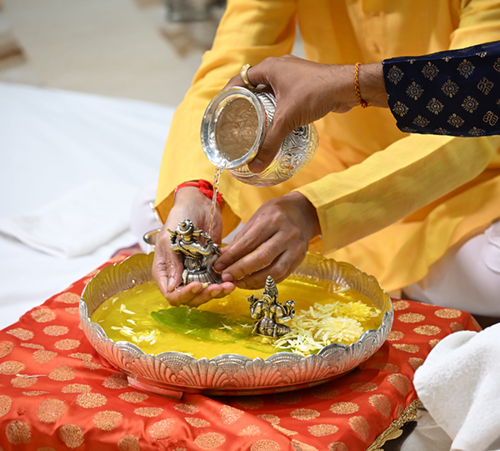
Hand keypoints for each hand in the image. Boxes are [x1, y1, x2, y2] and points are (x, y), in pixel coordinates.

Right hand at [151, 186, 234, 306]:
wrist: (199, 204)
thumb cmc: (180, 217)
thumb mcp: (170, 238)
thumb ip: (171, 262)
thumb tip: (173, 287)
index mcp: (164, 270)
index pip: (171, 294)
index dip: (184, 294)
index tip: (197, 284)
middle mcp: (179, 274)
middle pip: (189, 298)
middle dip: (204, 295)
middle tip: (217, 287)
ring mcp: (195, 272)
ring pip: (204, 294)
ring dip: (216, 293)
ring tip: (229, 286)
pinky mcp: (210, 267)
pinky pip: (215, 283)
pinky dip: (223, 285)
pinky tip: (231, 281)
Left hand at [213, 192, 320, 289]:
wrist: (304, 211)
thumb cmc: (277, 212)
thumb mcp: (258, 217)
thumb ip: (242, 238)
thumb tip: (224, 257)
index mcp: (274, 220)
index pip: (249, 242)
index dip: (232, 256)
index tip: (219, 266)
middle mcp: (287, 234)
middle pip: (263, 258)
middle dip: (241, 270)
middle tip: (226, 277)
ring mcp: (296, 248)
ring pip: (275, 271)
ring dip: (254, 281)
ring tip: (238, 283)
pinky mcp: (300, 259)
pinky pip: (282, 275)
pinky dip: (266, 281)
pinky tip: (252, 282)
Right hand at [225, 56, 385, 171]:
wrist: (346, 87)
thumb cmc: (315, 94)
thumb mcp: (287, 120)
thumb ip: (270, 143)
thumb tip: (255, 166)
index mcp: (268, 68)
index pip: (239, 80)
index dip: (228, 95)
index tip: (221, 111)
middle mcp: (278, 68)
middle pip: (252, 86)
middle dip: (244, 103)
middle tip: (235, 121)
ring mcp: (291, 76)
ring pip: (268, 92)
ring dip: (261, 106)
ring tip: (252, 125)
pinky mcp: (302, 84)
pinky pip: (282, 96)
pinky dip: (276, 108)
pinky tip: (275, 123)